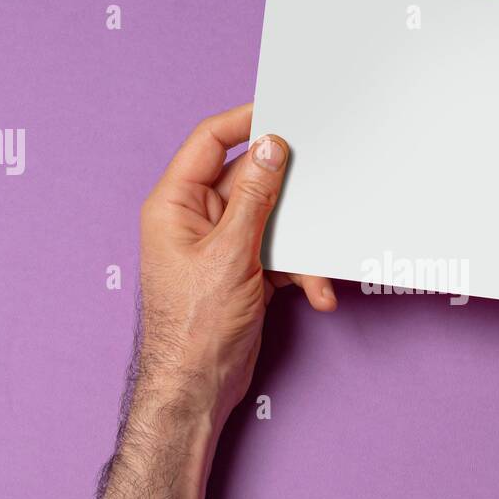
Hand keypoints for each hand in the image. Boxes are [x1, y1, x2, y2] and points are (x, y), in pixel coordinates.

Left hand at [137, 102, 335, 422]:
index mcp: (176, 204)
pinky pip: (280, 255)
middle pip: (251, 182)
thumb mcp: (230, 253)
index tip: (283, 110)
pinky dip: (301, 272)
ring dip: (301, 246)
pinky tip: (317, 294)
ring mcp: (222, 246)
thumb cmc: (195, 327)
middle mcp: (196, 219)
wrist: (197, 388)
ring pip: (273, 222)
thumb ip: (254, 197)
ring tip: (320, 271)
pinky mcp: (244, 271)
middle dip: (290, 193)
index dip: (246, 121)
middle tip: (323, 176)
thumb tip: (271, 146)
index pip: (209, 142)